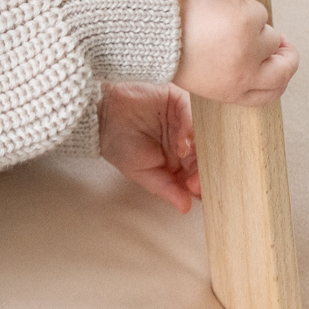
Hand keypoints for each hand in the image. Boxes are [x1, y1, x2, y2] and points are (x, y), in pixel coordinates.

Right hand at [99, 83, 198, 211]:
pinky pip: (194, 112)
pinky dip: (192, 129)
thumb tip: (185, 207)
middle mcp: (187, 141)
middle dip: (204, 169)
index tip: (198, 193)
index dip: (201, 183)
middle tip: (197, 181)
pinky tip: (183, 143)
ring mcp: (185, 119)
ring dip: (202, 150)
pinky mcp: (179, 100)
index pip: (199, 173)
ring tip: (189, 162)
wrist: (100, 118)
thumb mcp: (141, 173)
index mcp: (180, 161)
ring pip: (206, 134)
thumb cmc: (119, 145)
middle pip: (207, 154)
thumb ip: (165, 188)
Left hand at [175, 0, 297, 107]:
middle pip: (285, 68)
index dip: (280, 77)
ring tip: (220, 20)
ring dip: (251, 24)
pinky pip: (259, 11)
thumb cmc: (169, 47)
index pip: (271, 92)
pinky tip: (218, 9)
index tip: (279, 64)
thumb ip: (229, 74)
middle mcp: (245, 74)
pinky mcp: (249, 20)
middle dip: (288, 54)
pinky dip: (241, 6)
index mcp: (232, 91)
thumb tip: (254, 59)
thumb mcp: (201, 75)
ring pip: (270, 34)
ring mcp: (250, 47)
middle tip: (282, 41)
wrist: (152, 29)